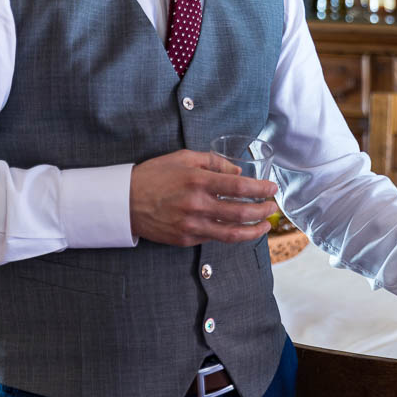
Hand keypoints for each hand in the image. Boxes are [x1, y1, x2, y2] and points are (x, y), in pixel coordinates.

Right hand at [130, 149, 277, 245]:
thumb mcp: (183, 157)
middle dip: (262, 211)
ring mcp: (191, 225)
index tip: (272, 188)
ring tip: (265, 225)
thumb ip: (213, 162)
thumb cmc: (154, 175)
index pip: (239, 186)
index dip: (260, 189)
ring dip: (254, 230)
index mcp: (197, 180)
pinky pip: (215, 238)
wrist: (124, 201)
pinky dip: (231, 234)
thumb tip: (237, 170)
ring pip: (232, 233)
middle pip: (241, 212)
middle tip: (273, 208)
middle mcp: (197, 205)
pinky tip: (240, 229)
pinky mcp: (185, 239)